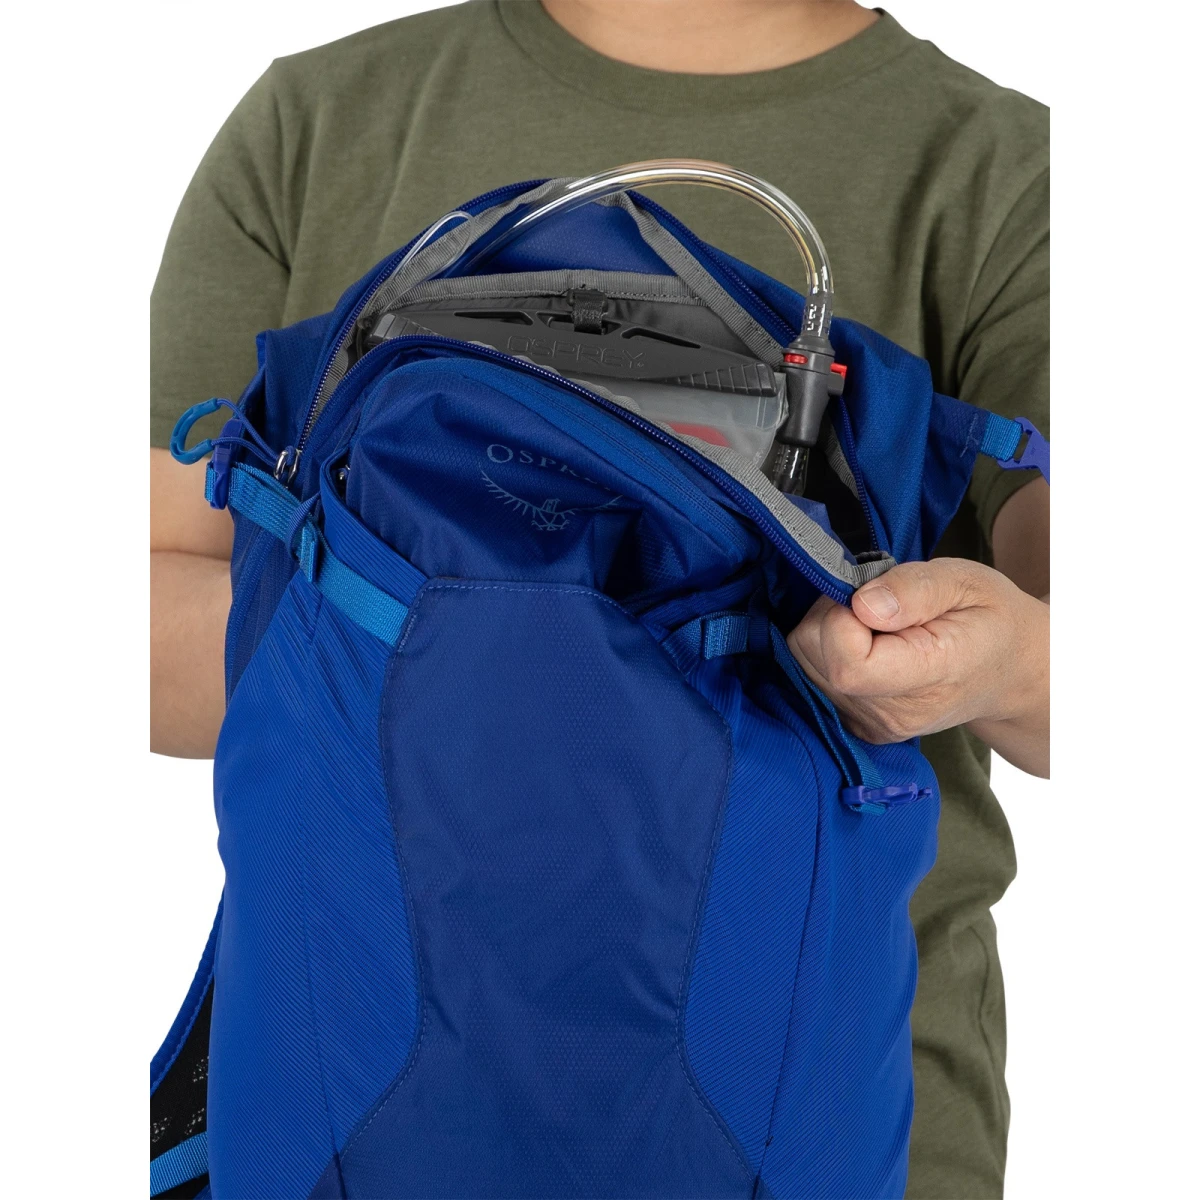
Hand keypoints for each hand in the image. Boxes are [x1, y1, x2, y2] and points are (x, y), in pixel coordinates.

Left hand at [786, 558, 1048, 775]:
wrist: (1008, 670)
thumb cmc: (987, 619)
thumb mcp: (965, 583)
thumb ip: (913, 589)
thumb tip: (861, 604)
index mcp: (930, 677)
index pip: (849, 664)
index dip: (842, 616)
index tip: (869, 595)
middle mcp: (895, 712)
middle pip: (818, 657)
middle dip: (833, 614)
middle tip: (877, 602)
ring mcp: (874, 723)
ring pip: (807, 662)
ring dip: (829, 629)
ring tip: (877, 621)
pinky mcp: (858, 723)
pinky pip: (812, 676)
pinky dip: (828, 650)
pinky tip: (869, 642)